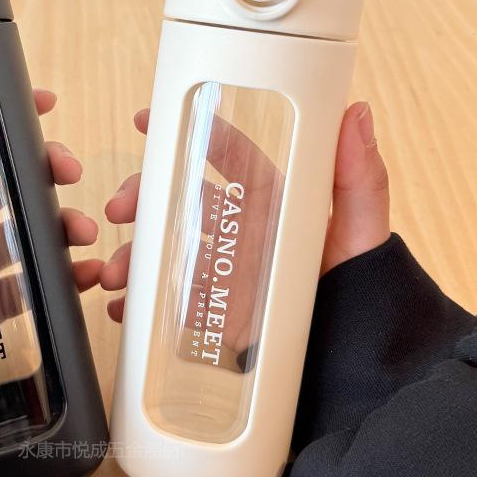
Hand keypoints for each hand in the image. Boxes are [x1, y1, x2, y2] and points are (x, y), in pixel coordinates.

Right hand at [101, 101, 390, 334]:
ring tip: (115, 274)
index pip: (225, 155)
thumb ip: (360, 178)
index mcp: (270, 200)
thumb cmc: (360, 292)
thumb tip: (355, 112)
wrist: (347, 364)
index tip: (146, 121)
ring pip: (164, 247)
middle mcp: (241, 228)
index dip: (188, 133)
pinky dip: (139, 303)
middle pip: (179, 198)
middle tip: (117, 209)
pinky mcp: (211, 307)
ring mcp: (222, 268)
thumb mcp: (360, 234)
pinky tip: (124, 309)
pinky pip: (165, 298)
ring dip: (132, 254)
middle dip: (141, 197)